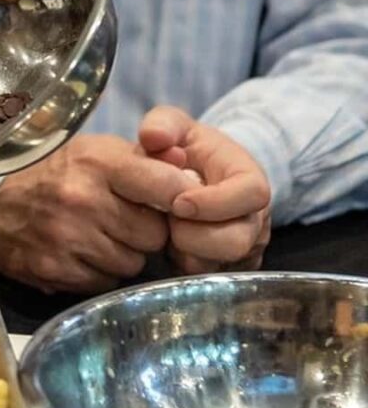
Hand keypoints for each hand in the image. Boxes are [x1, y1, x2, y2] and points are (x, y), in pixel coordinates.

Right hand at [0, 135, 199, 293]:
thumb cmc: (58, 174)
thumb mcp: (96, 152)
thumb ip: (144, 159)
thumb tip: (187, 168)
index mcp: (98, 162)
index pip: (165, 186)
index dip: (176, 198)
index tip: (174, 203)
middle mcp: (83, 198)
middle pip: (153, 234)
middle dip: (146, 232)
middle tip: (127, 222)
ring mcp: (67, 236)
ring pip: (132, 263)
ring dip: (124, 254)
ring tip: (101, 237)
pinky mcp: (55, 268)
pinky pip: (105, 281)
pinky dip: (100, 272)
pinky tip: (83, 254)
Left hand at [139, 106, 271, 274]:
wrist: (190, 180)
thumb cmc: (184, 150)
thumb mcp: (173, 127)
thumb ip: (162, 124)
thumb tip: (152, 137)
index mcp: (248, 178)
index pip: (251, 194)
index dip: (214, 203)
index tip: (178, 202)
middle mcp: (254, 218)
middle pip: (238, 241)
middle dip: (194, 235)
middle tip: (168, 219)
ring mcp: (243, 248)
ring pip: (218, 266)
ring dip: (185, 252)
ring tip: (166, 229)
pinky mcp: (225, 270)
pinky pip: (206, 282)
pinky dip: (182, 266)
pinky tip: (169, 247)